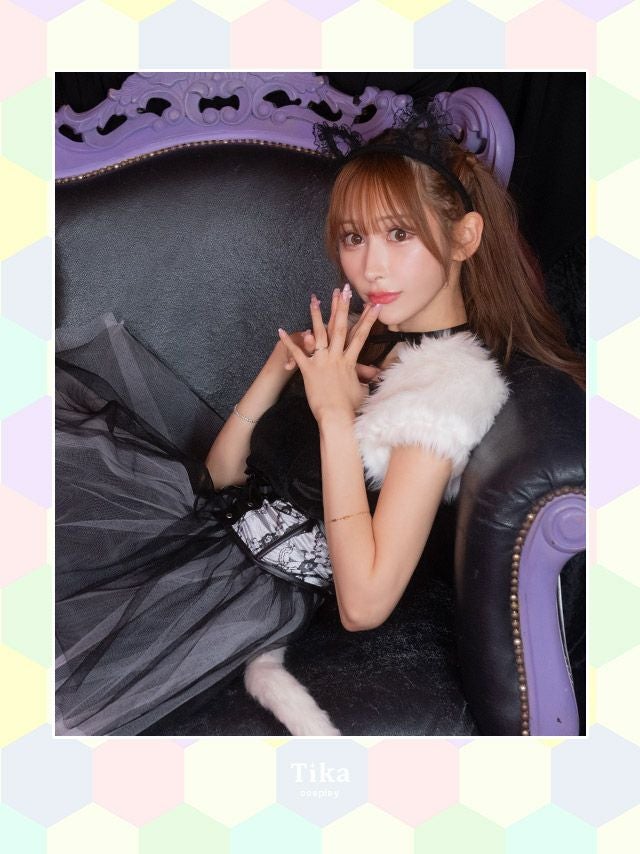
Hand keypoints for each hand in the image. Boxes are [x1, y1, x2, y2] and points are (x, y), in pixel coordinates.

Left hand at [277, 283, 382, 422]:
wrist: (337, 416)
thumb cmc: (350, 408)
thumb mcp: (362, 391)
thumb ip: (365, 379)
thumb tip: (376, 376)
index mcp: (349, 361)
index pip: (361, 335)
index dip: (369, 319)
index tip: (375, 305)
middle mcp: (336, 357)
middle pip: (339, 327)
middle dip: (341, 307)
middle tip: (342, 290)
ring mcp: (321, 361)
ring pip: (318, 333)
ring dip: (316, 315)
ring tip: (314, 298)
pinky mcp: (308, 369)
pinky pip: (296, 353)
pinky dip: (288, 342)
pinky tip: (280, 330)